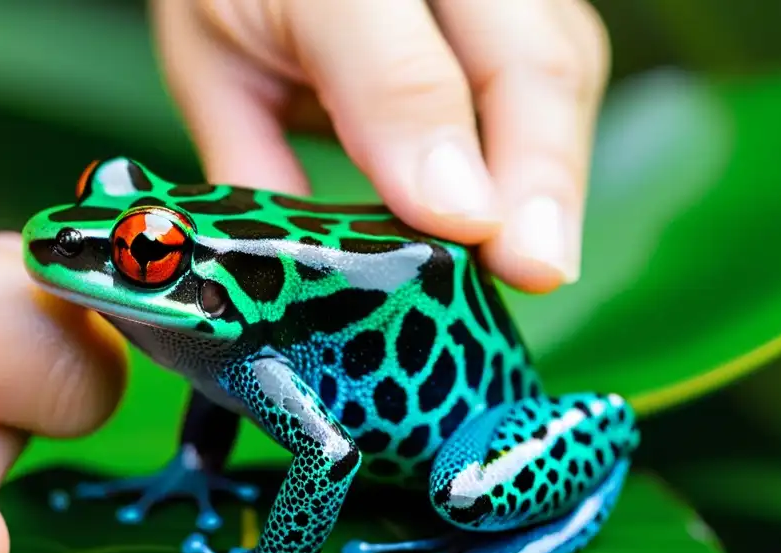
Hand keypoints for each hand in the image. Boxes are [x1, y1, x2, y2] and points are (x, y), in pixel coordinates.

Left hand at [152, 0, 610, 291]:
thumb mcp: (213, 65)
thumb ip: (251, 154)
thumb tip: (307, 270)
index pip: (392, 58)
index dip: (432, 141)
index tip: (463, 227)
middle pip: (522, 55)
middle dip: (537, 171)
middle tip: (535, 267)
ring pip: (564, 60)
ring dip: (558, 172)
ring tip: (538, 260)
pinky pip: (567, 63)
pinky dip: (554, 147)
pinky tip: (534, 216)